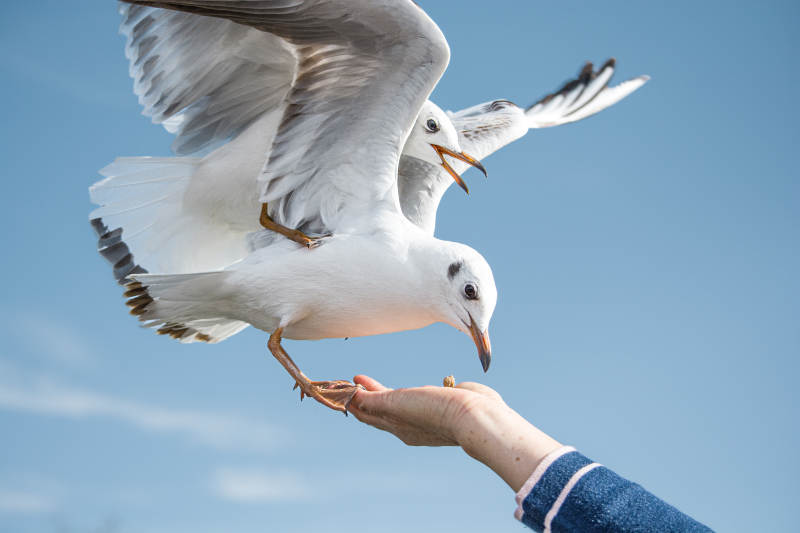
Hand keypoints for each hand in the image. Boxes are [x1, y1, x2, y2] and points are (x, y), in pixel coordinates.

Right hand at [349, 375, 561, 491]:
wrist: (473, 417)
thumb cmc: (474, 408)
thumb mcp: (456, 396)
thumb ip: (449, 391)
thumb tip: (451, 385)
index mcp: (419, 429)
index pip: (394, 420)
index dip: (380, 408)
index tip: (369, 397)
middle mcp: (406, 429)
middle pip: (375, 418)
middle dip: (360, 406)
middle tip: (346, 394)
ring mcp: (398, 420)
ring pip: (369, 411)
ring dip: (354, 400)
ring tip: (341, 391)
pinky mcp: (394, 406)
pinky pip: (368, 401)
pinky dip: (356, 396)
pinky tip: (350, 387)